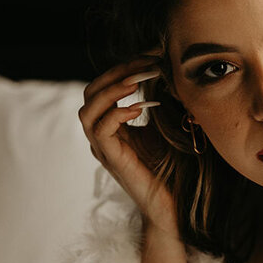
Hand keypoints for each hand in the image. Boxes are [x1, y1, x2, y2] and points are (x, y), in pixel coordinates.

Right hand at [78, 54, 179, 237]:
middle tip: (145, 63)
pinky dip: (116, 113)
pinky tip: (139, 107)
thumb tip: (168, 68)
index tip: (151, 55)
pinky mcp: (112, 161)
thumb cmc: (174, 169)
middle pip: (91, 92)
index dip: (124, 67)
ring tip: (137, 81)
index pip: (105, 86)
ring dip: (112, 90)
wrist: (175, 207)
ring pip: (87, 110)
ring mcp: (104, 149)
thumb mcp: (168, 127)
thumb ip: (162, 100)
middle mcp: (104, 136)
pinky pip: (100, 130)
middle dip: (117, 72)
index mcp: (114, 125)